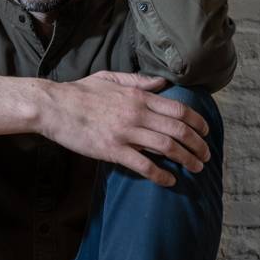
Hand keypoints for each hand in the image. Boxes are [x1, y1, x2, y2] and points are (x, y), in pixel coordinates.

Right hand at [35, 70, 211, 186]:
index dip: (197, 122)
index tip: (206, 132)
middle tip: (206, 155)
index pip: (179, 109)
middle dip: (198, 144)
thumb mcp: (111, 78)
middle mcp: (137, 113)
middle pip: (179, 129)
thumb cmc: (80, 92)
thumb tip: (162, 83)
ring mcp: (126, 132)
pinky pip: (144, 165)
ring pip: (167, 147)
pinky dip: (161, 175)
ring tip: (196, 168)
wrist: (54, 106)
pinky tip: (170, 180)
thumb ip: (138, 81)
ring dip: (186, 159)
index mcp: (138, 96)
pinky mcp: (112, 150)